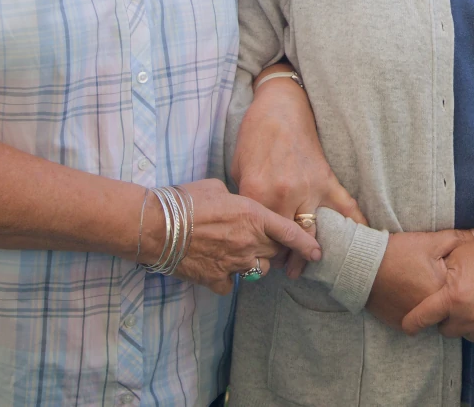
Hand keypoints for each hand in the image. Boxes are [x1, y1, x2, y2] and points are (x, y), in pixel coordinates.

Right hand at [148, 179, 320, 295]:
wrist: (155, 225)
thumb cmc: (184, 200)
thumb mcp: (218, 188)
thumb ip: (237, 199)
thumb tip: (239, 203)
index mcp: (253, 215)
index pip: (291, 232)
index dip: (307, 244)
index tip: (317, 253)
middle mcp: (248, 241)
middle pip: (275, 251)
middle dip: (273, 248)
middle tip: (258, 241)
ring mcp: (233, 263)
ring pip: (258, 270)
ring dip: (253, 263)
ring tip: (237, 253)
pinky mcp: (215, 279)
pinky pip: (231, 284)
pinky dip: (227, 279)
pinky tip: (216, 268)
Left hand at [233, 70, 365, 277]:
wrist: (280, 107)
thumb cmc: (254, 136)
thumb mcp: (239, 169)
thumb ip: (247, 199)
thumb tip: (253, 224)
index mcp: (258, 192)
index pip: (260, 234)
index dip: (260, 250)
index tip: (261, 259)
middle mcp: (285, 195)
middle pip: (287, 239)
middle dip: (286, 258)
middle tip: (286, 270)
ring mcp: (310, 188)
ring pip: (314, 231)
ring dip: (311, 251)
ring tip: (310, 263)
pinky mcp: (328, 180)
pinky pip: (346, 208)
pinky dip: (354, 226)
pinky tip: (357, 241)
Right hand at [367, 228, 473, 329]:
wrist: (362, 265)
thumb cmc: (398, 251)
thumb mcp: (431, 241)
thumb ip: (461, 239)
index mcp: (442, 292)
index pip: (465, 291)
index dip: (464, 280)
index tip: (461, 273)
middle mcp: (430, 312)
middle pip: (450, 307)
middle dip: (451, 295)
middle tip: (440, 278)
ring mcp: (414, 321)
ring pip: (435, 316)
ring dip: (435, 305)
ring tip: (425, 285)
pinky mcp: (400, 324)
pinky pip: (417, 321)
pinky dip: (418, 310)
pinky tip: (412, 294)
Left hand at [401, 232, 473, 344]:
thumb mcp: (459, 254)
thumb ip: (439, 273)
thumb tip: (422, 286)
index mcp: (454, 297)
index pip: (421, 319)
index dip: (412, 323)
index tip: (409, 325)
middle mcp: (469, 317)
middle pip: (445, 329)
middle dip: (448, 317)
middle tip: (458, 301)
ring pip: (466, 334)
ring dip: (467, 323)